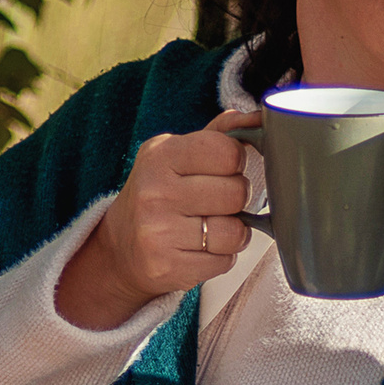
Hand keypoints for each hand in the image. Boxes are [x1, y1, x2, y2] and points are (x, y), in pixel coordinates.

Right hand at [57, 109, 260, 328]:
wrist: (122, 247)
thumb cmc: (162, 193)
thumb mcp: (179, 154)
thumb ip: (220, 134)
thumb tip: (261, 116)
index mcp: (160, 155)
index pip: (227, 151)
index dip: (235, 162)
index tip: (224, 168)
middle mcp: (154, 192)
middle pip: (236, 193)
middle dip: (235, 199)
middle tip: (217, 202)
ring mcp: (158, 232)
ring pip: (235, 232)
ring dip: (232, 232)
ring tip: (210, 227)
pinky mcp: (168, 267)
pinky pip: (225, 261)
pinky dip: (221, 257)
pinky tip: (200, 249)